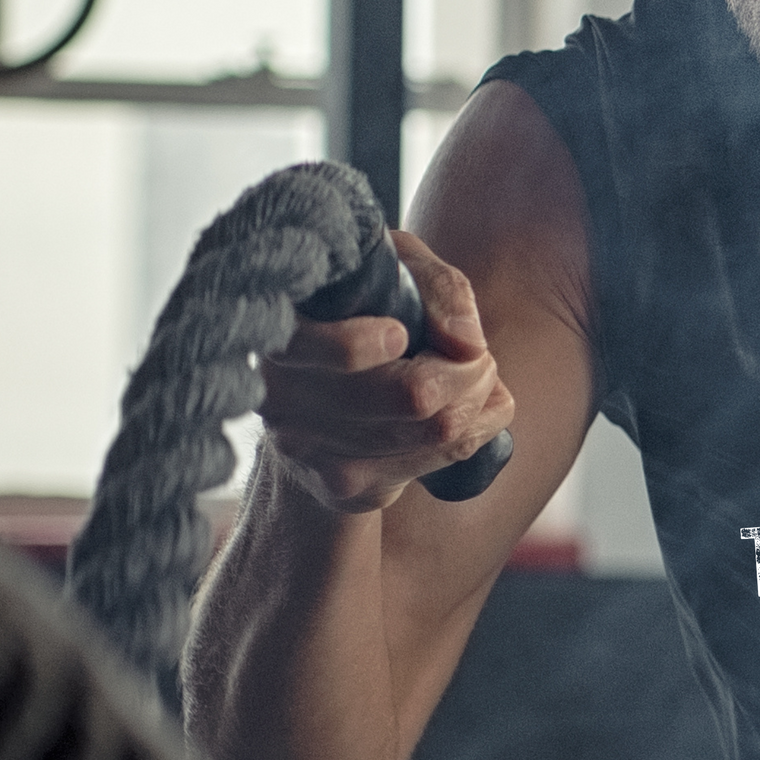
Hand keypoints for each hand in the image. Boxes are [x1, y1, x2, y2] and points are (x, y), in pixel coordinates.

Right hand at [258, 230, 515, 513]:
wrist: (316, 396)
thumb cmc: (363, 314)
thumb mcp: (395, 272)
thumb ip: (437, 289)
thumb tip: (468, 346)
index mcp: (281, 334)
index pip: (334, 353)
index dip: (374, 343)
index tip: (400, 332)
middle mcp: (282, 397)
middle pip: (414, 396)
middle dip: (470, 371)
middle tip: (475, 355)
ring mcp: (311, 451)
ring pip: (439, 430)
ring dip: (479, 399)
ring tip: (472, 376)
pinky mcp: (344, 487)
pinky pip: (443, 458)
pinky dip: (476, 429)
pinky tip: (465, 409)